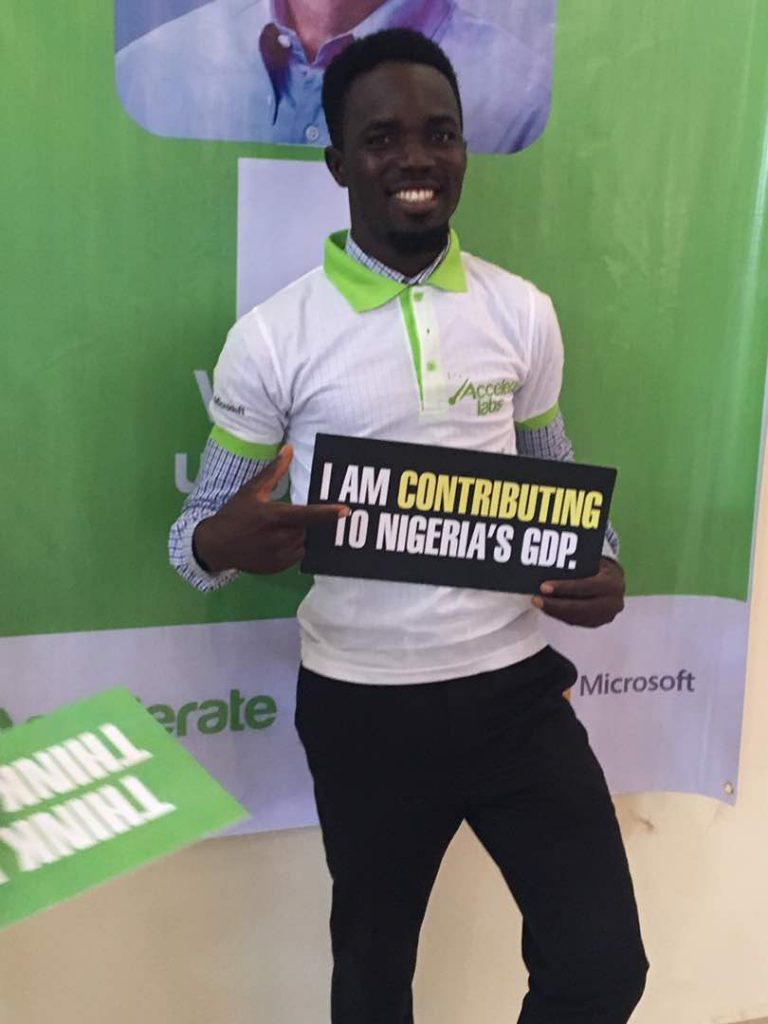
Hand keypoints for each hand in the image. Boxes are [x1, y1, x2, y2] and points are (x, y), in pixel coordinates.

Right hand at [193, 445, 347, 574]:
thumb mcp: (251, 490)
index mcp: (275, 517)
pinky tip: (278, 541)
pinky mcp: (277, 567)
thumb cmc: (234, 515)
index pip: (307, 515)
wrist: (216, 546)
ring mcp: (279, 555)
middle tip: (290, 517)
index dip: (328, 514)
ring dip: (300, 535)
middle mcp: (279, 538)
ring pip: (303, 543)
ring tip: (282, 529)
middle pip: (307, 529)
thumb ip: (273, 471)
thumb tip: (288, 449)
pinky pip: (296, 556)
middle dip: (305, 522)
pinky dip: (294, 548)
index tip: (346, 511)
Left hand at [532, 557, 624, 627]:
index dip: (564, 588)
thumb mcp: (594, 561)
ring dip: (554, 612)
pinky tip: (547, 609)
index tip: (544, 587)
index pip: (586, 586)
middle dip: (555, 604)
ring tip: (538, 603)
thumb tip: (548, 563)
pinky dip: (560, 616)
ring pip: (577, 617)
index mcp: (612, 583)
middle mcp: (612, 602)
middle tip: (536, 599)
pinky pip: (576, 622)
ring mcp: (606, 615)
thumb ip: (577, 564)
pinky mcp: (598, 622)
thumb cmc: (600, 566)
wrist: (616, 581)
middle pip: (580, 607)